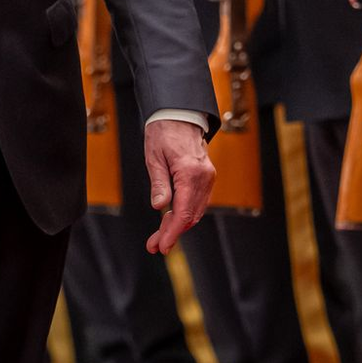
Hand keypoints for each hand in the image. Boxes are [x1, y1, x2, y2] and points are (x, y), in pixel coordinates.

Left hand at [143, 120, 214, 254]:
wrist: (179, 115)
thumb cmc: (162, 132)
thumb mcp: (153, 156)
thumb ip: (159, 183)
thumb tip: (160, 207)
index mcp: (189, 172)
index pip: (183, 212)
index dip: (172, 232)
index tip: (162, 246)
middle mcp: (203, 177)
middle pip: (191, 216)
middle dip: (173, 233)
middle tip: (154, 246)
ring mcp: (208, 178)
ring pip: (196, 211)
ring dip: (179, 225)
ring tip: (159, 236)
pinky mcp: (206, 178)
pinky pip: (197, 202)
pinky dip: (185, 213)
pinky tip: (170, 219)